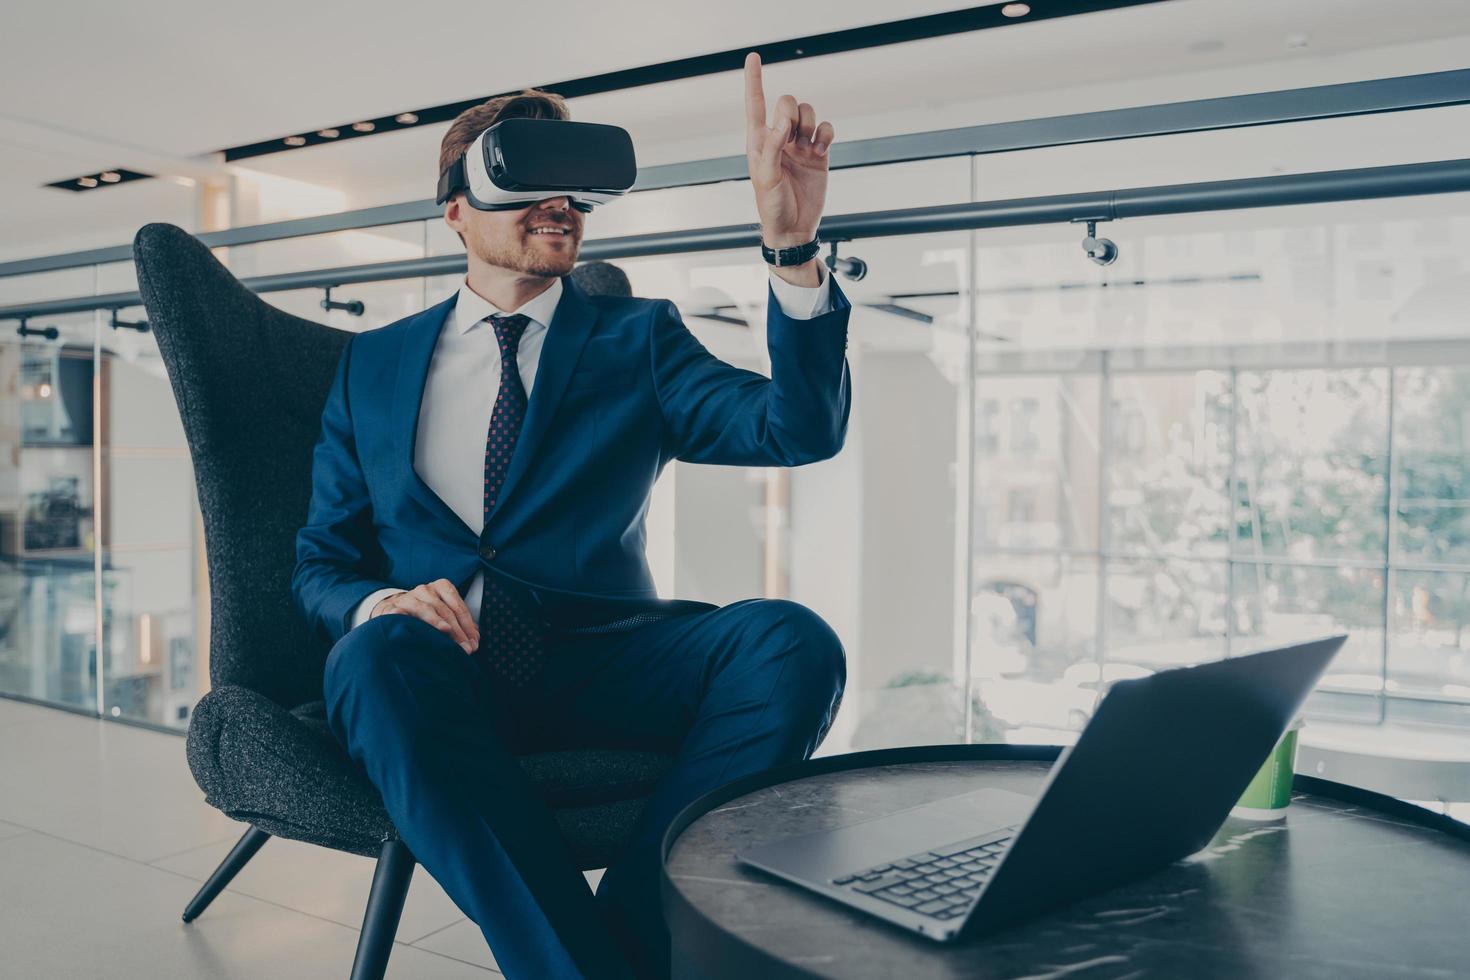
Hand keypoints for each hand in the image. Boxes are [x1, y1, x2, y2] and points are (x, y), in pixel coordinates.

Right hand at [371, 579, 479, 653]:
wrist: (395, 607)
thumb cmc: (426, 612)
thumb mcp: (445, 612)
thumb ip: (461, 623)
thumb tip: (475, 640)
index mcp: (442, 587)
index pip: (459, 607)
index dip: (468, 626)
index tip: (473, 643)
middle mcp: (426, 590)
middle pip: (445, 610)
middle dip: (457, 630)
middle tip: (464, 647)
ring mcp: (409, 598)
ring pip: (425, 609)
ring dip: (437, 622)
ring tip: (446, 630)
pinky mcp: (394, 607)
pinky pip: (399, 613)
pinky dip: (401, 617)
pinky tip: (404, 620)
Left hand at [744, 51, 832, 249]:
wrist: (794, 227)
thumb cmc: (772, 206)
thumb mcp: (766, 177)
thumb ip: (773, 146)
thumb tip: (783, 120)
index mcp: (759, 141)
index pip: (755, 104)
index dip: (754, 80)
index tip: (754, 57)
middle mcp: (779, 138)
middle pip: (787, 102)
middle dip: (793, 113)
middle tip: (793, 139)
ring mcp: (799, 144)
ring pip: (808, 112)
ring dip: (810, 124)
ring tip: (808, 148)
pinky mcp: (818, 153)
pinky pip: (826, 128)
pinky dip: (826, 134)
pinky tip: (821, 150)